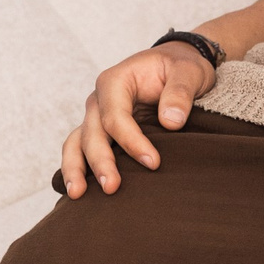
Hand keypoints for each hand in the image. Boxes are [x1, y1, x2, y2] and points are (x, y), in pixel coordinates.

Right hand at [61, 42, 216, 196]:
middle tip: (112, 188)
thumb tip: (171, 121)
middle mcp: (99, 100)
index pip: (116, 116)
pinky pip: (81, 151)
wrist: (175, 68)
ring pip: (77, 144)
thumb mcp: (188, 71)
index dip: (131, 141)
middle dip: (100, 162)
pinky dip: (79, 169)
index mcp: (115, 81)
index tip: (153, 163)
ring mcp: (96, 118)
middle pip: (92, 133)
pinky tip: (80, 193)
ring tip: (77, 196)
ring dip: (76, 169)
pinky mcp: (101, 133)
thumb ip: (180, 92)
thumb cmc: (180, 68)